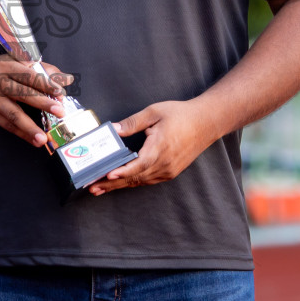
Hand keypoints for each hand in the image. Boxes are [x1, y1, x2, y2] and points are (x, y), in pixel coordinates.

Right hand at [0, 54, 73, 147]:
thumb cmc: (0, 69)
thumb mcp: (18, 63)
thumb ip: (43, 70)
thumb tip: (66, 79)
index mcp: (7, 67)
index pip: (28, 75)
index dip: (44, 83)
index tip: (60, 92)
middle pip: (22, 93)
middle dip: (42, 103)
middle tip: (59, 112)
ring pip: (12, 114)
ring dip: (29, 127)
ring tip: (43, 138)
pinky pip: (7, 125)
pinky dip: (21, 134)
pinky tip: (33, 140)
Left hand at [88, 100, 219, 195]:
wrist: (206, 122)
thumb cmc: (181, 115)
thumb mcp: (154, 112)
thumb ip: (132, 123)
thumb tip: (113, 130)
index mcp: (160, 148)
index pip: (137, 165)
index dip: (121, 172)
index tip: (106, 176)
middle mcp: (165, 163)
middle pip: (135, 177)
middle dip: (112, 184)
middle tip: (92, 187)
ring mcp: (168, 170)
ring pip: (140, 181)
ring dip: (120, 185)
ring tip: (101, 188)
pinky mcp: (171, 172)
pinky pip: (148, 180)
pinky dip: (133, 181)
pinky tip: (121, 182)